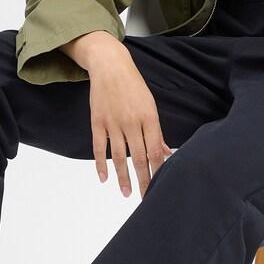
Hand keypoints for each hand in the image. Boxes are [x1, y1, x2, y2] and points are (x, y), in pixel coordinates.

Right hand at [85, 42, 173, 198]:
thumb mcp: (150, 105)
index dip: (158, 171)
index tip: (160, 185)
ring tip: (126, 192)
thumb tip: (166, 153)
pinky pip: (98, 147)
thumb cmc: (133, 85)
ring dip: (123, 177)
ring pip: (118, 156)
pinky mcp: (97, 122)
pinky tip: (104, 178)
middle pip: (139, 157)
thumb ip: (157, 131)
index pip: (155, 151)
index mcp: (149, 118)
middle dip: (143, 180)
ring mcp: (113, 123)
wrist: (110, 66)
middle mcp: (132, 122)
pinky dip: (100, 164)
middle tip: (145, 197)